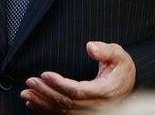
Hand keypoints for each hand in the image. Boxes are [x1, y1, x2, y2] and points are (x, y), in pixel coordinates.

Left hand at [21, 41, 135, 112]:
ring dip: (42, 102)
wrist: (128, 88)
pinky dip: (45, 111)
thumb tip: (90, 47)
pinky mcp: (83, 114)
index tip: (45, 74)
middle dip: (45, 92)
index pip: (78, 91)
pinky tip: (33, 104)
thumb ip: (105, 50)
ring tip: (26, 93)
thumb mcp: (119, 56)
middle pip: (66, 102)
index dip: (59, 84)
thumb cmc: (121, 70)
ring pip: (62, 111)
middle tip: (30, 81)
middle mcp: (96, 106)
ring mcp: (89, 112)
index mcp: (104, 91)